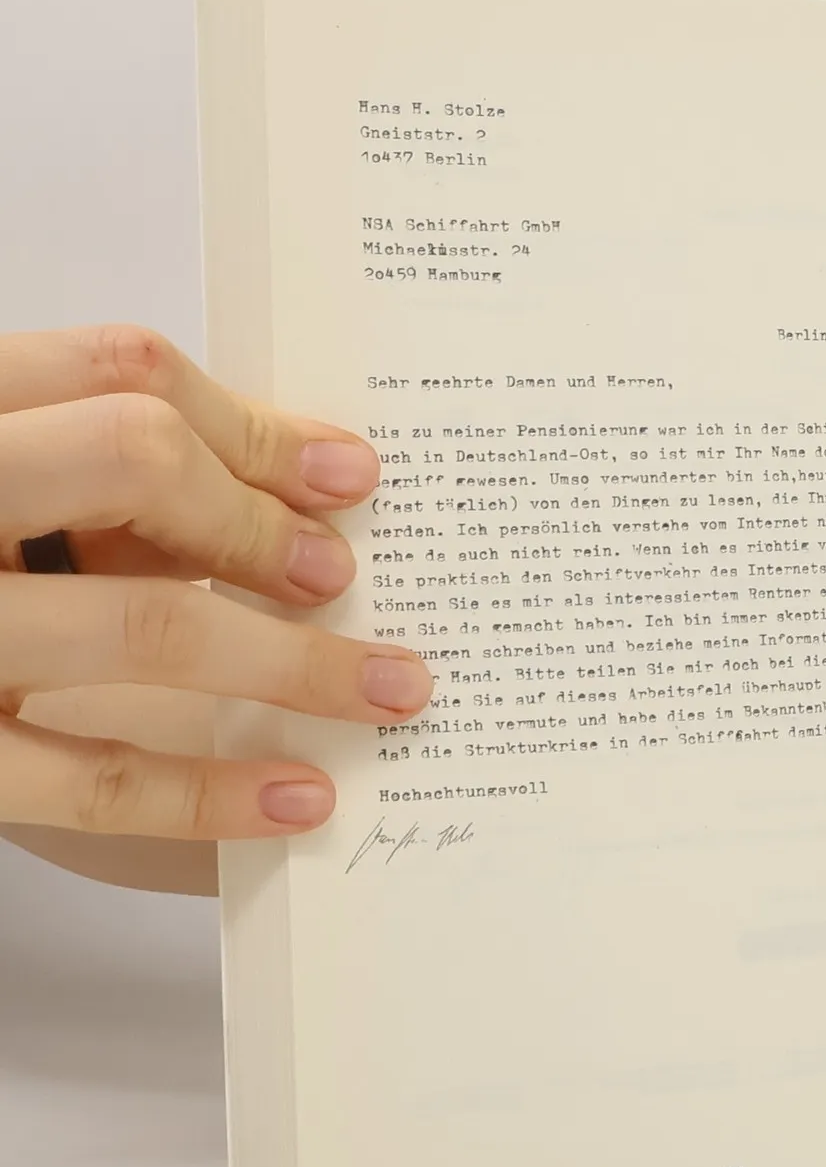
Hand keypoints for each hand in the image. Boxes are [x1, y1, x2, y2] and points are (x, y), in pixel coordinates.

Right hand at [0, 325, 431, 857]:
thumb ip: (90, 458)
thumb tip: (306, 479)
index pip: (118, 370)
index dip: (251, 423)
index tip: (347, 476)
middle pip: (133, 458)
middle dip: (260, 517)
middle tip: (338, 573)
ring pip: (143, 621)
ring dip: (296, 661)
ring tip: (393, 689)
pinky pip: (92, 777)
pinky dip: (212, 793)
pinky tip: (301, 796)